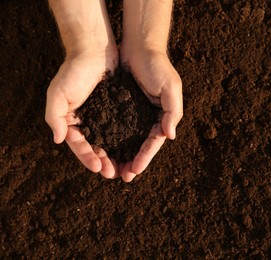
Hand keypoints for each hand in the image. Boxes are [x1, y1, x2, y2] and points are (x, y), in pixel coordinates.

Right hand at [45, 50, 118, 177]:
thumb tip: (58, 140)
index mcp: (72, 122)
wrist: (94, 50)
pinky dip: (127, 141)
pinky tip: (134, 150)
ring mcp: (104, 116)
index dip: (88, 158)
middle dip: (105, 162)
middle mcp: (88, 122)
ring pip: (111, 142)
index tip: (99, 168)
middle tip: (115, 174)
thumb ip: (54, 117)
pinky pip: (123, 129)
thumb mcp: (58, 93)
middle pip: (96, 148)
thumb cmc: (74, 71)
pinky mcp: (118, 110)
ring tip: (126, 168)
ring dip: (117, 156)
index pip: (80, 146)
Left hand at [120, 50, 182, 181]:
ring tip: (111, 170)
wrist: (140, 46)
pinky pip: (115, 127)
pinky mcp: (120, 107)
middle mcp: (148, 118)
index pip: (154, 142)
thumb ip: (173, 111)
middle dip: (132, 162)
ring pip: (127, 140)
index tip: (135, 171)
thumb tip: (171, 136)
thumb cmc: (158, 65)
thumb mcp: (171, 87)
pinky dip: (110, 139)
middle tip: (122, 177)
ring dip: (120, 155)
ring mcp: (134, 114)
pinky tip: (102, 149)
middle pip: (140, 145)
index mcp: (161, 116)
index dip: (145, 157)